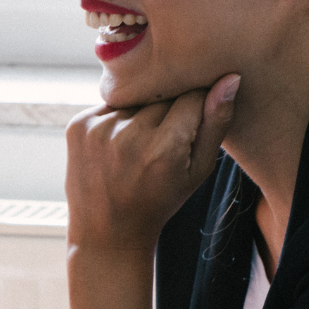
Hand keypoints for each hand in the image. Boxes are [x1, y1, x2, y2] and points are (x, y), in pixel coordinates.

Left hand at [64, 75, 237, 253]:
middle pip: (162, 95)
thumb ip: (217, 123)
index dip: (195, 108)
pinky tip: (117, 146)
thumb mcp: (199, 170)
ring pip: (135, 98)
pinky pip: (110, 105)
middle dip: (168, 111)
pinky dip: (117, 119)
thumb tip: (230, 78)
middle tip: (161, 143)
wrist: (106, 230)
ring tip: (137, 148)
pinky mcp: (78, 126)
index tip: (189, 126)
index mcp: (164, 149)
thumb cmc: (160, 201)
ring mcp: (99, 130)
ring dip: (141, 114)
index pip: (192, 96)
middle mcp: (128, 136)